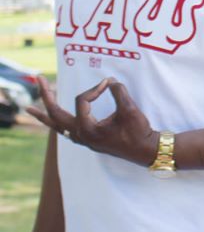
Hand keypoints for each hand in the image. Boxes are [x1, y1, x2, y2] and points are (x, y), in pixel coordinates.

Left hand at [27, 76, 157, 166]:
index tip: (109, 83)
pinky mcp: (89, 140)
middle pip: (56, 114)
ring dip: (44, 115)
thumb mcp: (129, 109)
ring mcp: (84, 139)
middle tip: (38, 80)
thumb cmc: (138, 132)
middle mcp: (81, 135)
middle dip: (46, 96)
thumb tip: (110, 82)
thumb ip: (118, 92)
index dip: (95, 88)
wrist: (145, 151)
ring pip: (57, 126)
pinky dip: (57, 124)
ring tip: (30, 108)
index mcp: (88, 128)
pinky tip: (55, 122)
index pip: (82, 101)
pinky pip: (66, 132)